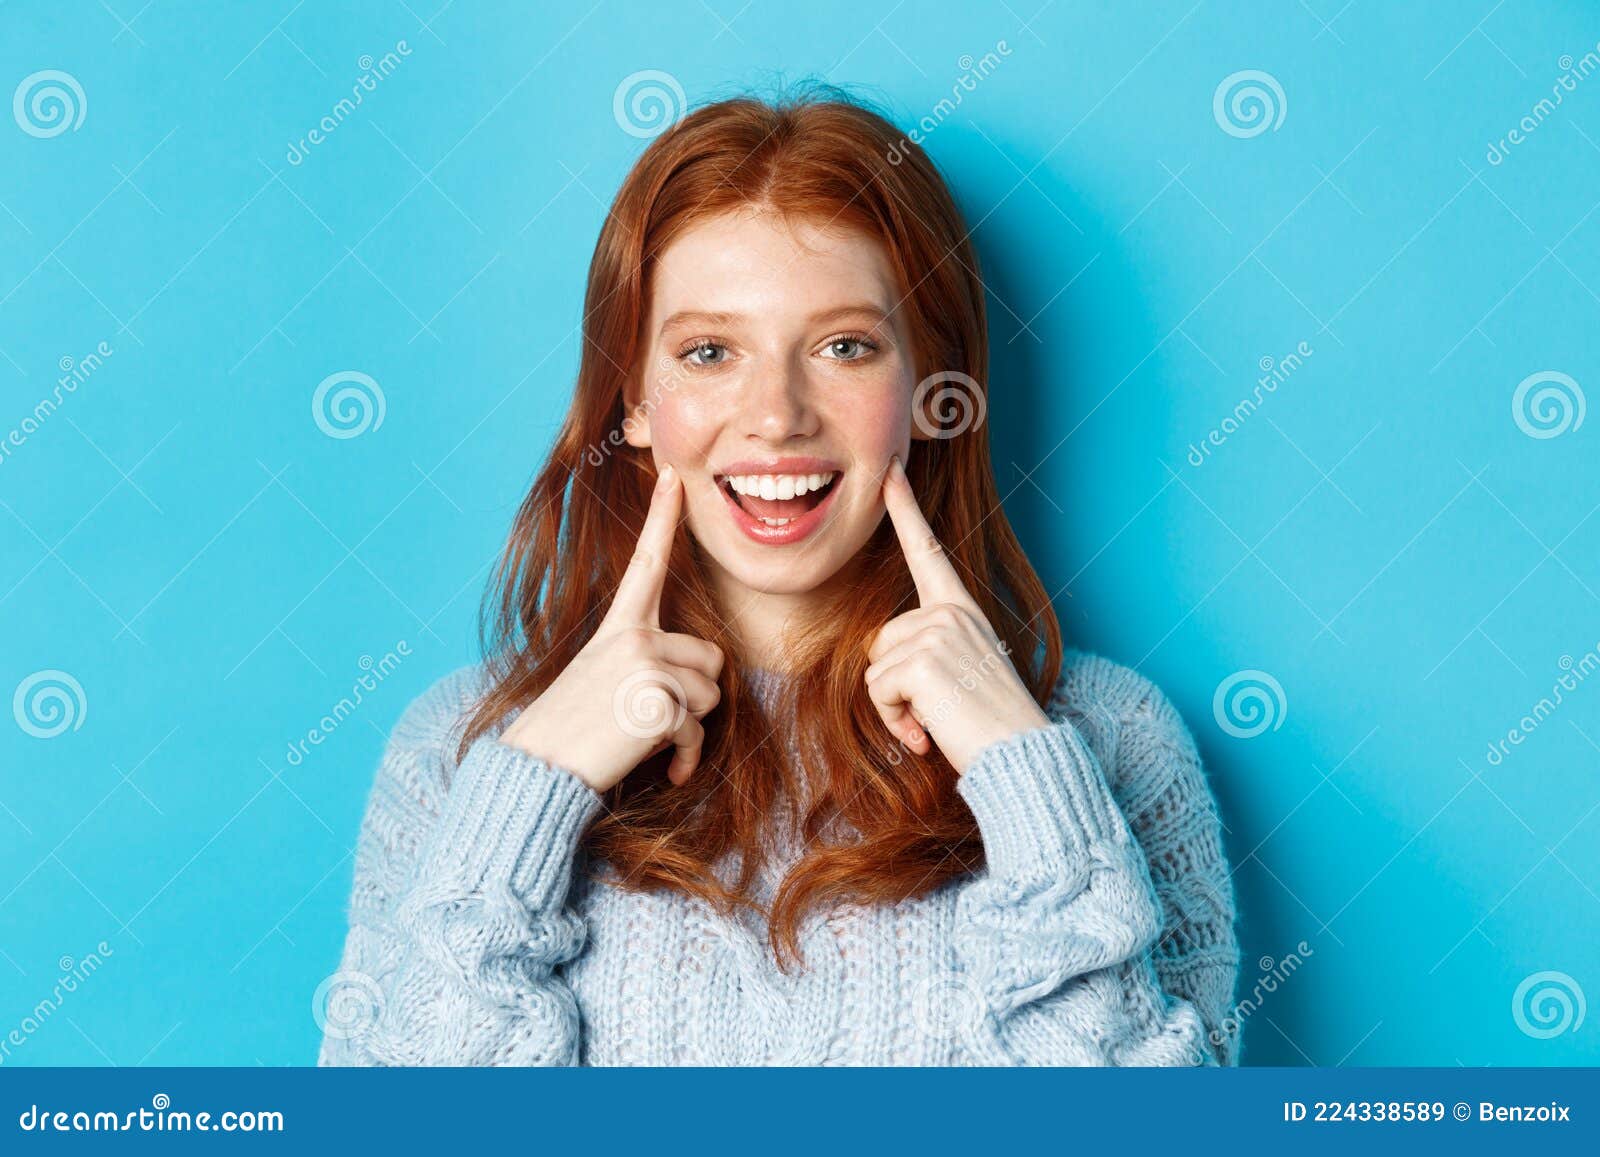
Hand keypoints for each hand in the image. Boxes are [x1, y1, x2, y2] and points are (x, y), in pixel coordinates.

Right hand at [497, 464, 724, 791]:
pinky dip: (687, 758)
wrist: (537, 770)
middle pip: (711, 658)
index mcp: (619, 626)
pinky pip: (698, 732)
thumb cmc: (572, 730)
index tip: (670, 476)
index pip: (646, 562)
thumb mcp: (601, 679)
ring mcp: (646, 668)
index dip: (661, 517)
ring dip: (689, 727)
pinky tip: (667, 771)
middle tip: (652, 716)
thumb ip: (645, 662)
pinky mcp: (657, 705)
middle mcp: (636, 637)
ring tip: (644, 737)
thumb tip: (699, 678)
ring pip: (711, 697)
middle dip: (696, 694)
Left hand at [865, 456, 1052, 773]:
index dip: (905, 509)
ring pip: (875, 668)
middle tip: (933, 712)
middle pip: (878, 640)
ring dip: (894, 707)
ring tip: (936, 722)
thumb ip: (927, 654)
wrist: (1021, 758)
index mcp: (962, 610)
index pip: (928, 551)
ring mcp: (938, 631)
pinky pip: (877, 690)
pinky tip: (928, 734)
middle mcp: (951, 612)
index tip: (890, 469)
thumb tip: (885, 668)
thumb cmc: (990, 727)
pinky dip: (894, 720)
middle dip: (892, 685)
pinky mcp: (923, 659)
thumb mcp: (960, 676)